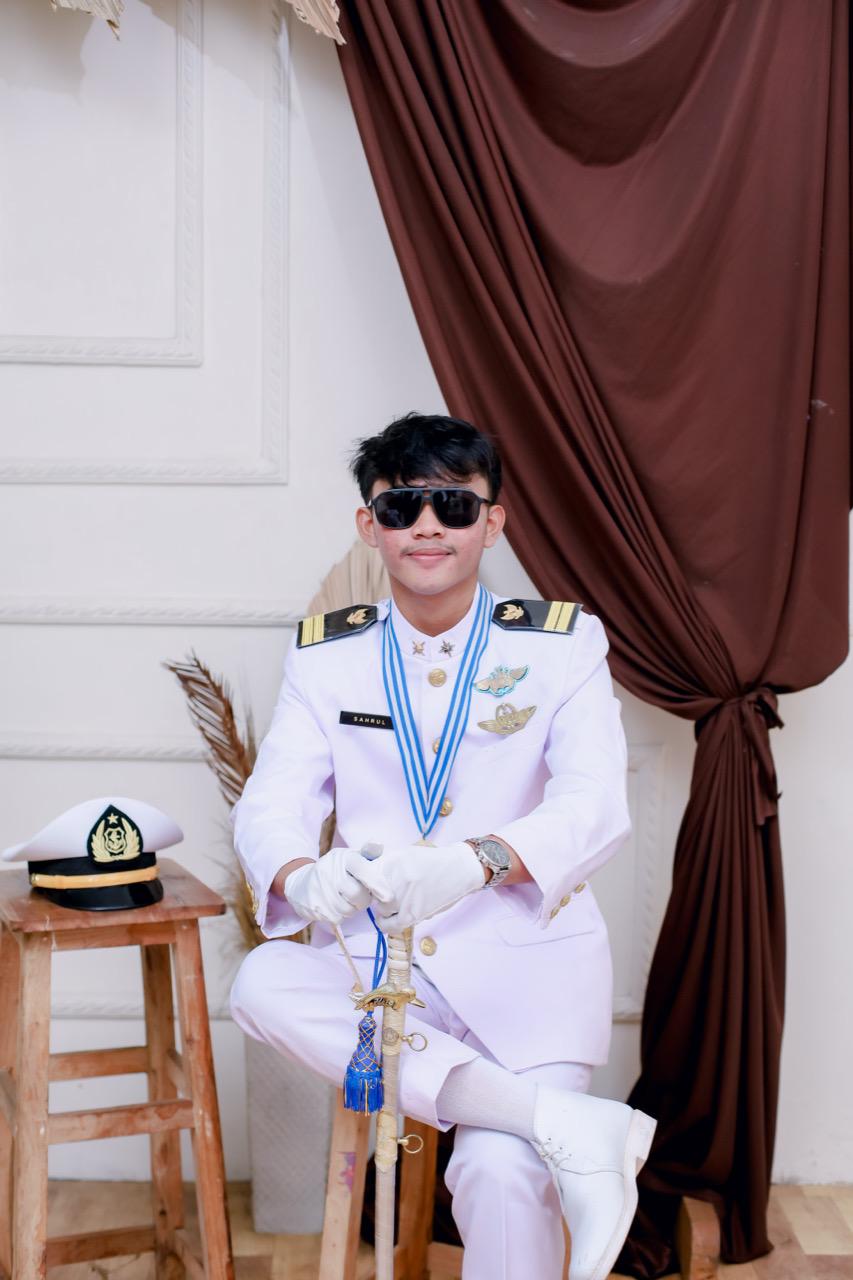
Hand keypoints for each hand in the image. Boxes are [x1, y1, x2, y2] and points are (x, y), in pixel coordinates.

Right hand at [284, 848, 390, 925]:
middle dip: (364, 900)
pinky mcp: (315, 906)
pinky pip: (338, 918)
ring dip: (352, 908)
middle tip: (360, 895)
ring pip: (349, 909)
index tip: (388, 896)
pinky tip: (335, 905)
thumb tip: (379, 845)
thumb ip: (367, 854)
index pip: (363, 870)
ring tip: (346, 899)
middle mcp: (329, 871)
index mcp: (342, 857)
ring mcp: (320, 889)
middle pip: (358, 895)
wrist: (301, 883)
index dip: (377, 883)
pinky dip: (340, 915)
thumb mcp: (349, 857)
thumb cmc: (335, 870)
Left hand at [355, 842, 484, 932]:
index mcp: (391, 860)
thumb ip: (384, 864)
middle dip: (376, 894)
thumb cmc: (431, 862)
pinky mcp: (413, 914)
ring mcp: (404, 897)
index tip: (366, 885)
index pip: (362, 875)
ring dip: (385, 908)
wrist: (459, 869)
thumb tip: (361, 879)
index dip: (363, 882)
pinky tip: (391, 917)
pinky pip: (388, 925)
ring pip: (380, 909)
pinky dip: (387, 923)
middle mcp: (395, 878)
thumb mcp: (405, 854)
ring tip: (397, 901)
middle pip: (370, 893)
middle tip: (387, 893)